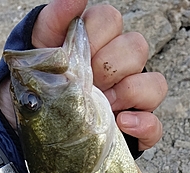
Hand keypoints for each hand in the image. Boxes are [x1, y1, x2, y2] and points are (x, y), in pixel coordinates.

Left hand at [0, 0, 166, 150]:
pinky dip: (143, 123)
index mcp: (98, 45)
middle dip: (109, 65)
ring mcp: (132, 101)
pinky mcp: (137, 131)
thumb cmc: (39, 93)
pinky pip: (155, 124)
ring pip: (155, 83)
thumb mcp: (36, 56)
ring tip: (103, 106)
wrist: (34, 135)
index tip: (76, 55)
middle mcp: (120, 69)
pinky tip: (121, 123)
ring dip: (128, 92)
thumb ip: (53, 22)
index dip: (96, 34)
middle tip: (88, 82)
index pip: (112, 20)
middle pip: (137, 47)